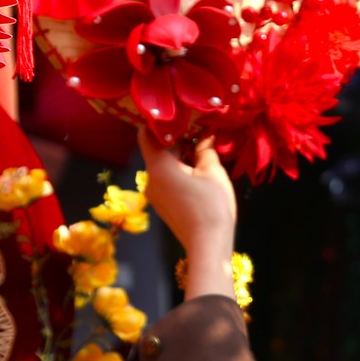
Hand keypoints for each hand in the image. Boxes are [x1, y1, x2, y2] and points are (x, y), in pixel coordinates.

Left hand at [138, 130, 236, 300]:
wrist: (208, 246)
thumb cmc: (211, 206)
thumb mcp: (212, 172)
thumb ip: (205, 150)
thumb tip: (204, 137)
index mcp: (158, 166)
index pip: (146, 134)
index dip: (160, 122)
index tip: (178, 114)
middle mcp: (149, 178)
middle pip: (157, 150)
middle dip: (177, 139)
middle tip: (199, 130)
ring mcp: (153, 194)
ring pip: (163, 166)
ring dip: (179, 157)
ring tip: (202, 150)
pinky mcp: (162, 205)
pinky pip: (166, 180)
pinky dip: (178, 172)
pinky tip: (198, 172)